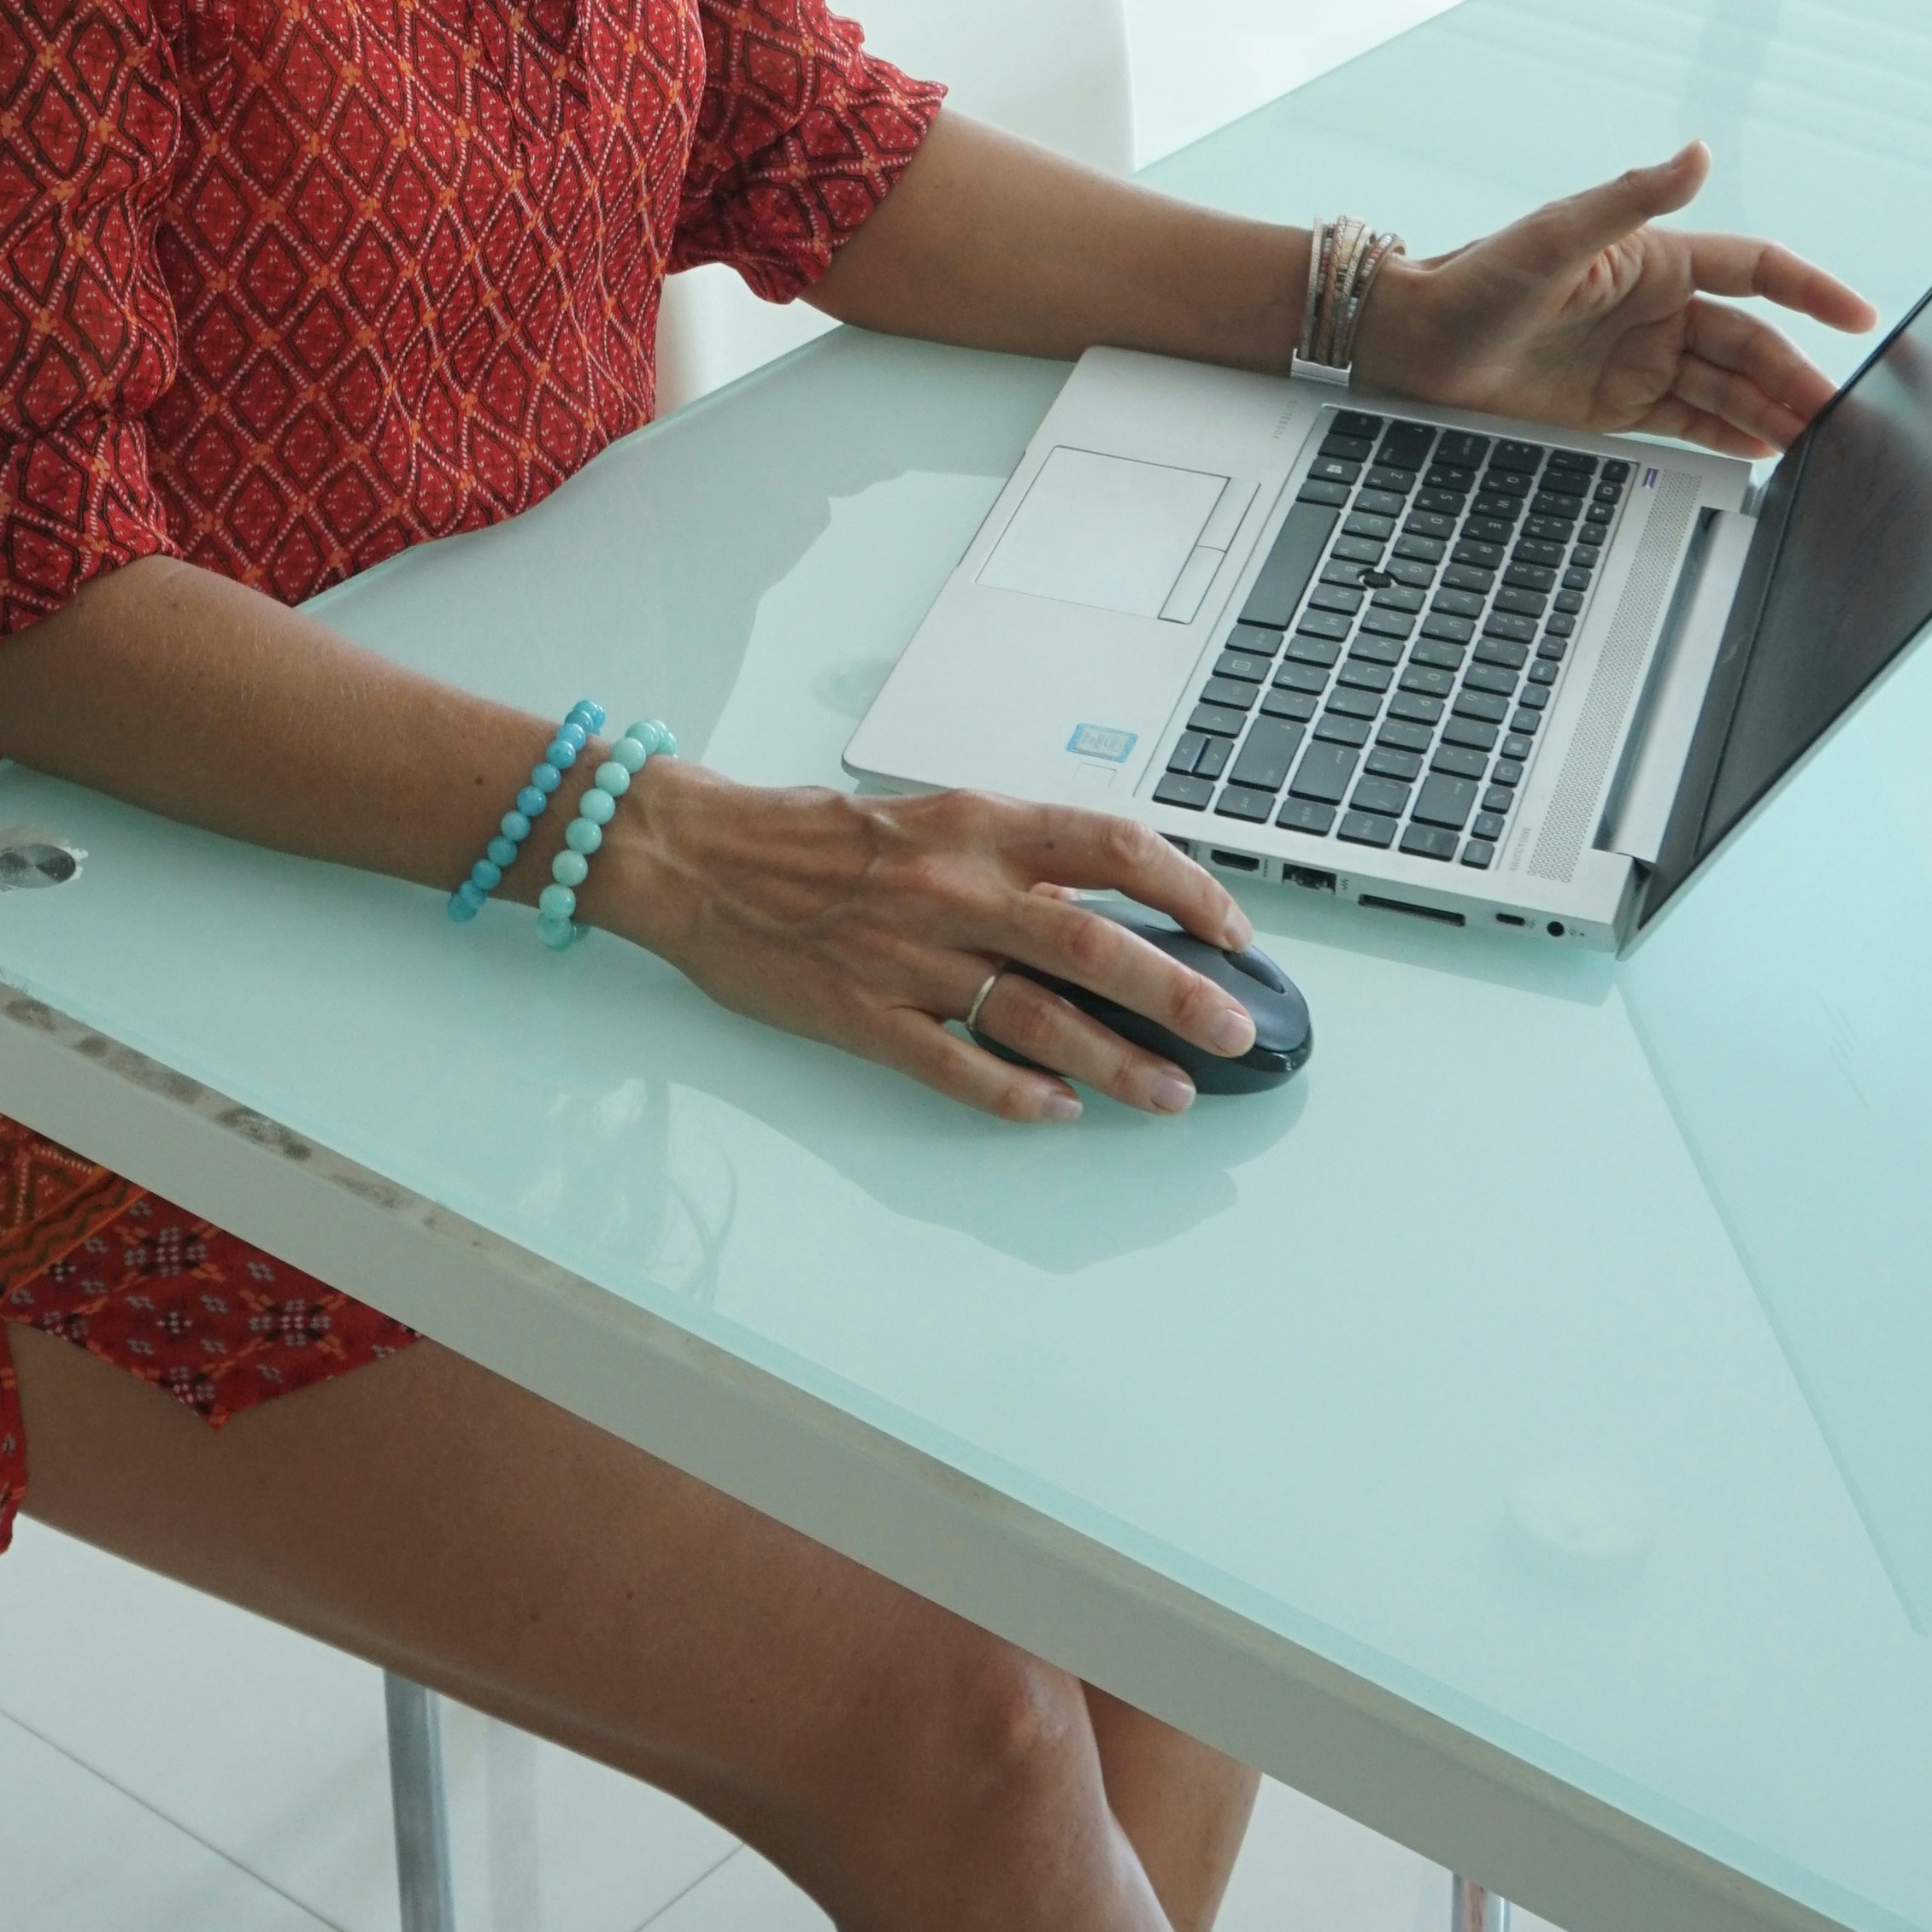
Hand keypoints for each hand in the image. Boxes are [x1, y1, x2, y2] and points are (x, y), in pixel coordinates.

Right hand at [600, 766, 1260, 1121]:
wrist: (697, 854)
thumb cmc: (814, 838)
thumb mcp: (928, 819)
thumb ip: (1009, 862)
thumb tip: (1100, 912)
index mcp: (976, 825)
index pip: (1112, 847)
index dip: (1188, 889)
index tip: (1233, 930)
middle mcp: (954, 887)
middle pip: (1095, 943)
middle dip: (1180, 993)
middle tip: (1234, 1032)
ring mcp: (908, 956)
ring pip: (1038, 1016)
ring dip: (1117, 1062)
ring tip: (1171, 1092)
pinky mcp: (861, 1014)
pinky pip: (952, 1064)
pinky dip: (1013, 1093)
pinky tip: (1057, 1111)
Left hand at [1372, 142, 1876, 456]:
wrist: (1415, 343)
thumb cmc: (1476, 278)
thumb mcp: (1556, 236)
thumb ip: (1632, 197)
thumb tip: (1699, 151)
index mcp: (1654, 259)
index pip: (1755, 268)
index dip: (1810, 290)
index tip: (1860, 318)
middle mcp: (1657, 308)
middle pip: (1751, 340)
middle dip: (1797, 374)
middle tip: (1840, 415)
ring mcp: (1641, 358)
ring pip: (1728, 385)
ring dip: (1772, 410)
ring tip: (1815, 445)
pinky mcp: (1619, 406)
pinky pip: (1691, 422)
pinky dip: (1730, 437)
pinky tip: (1764, 454)